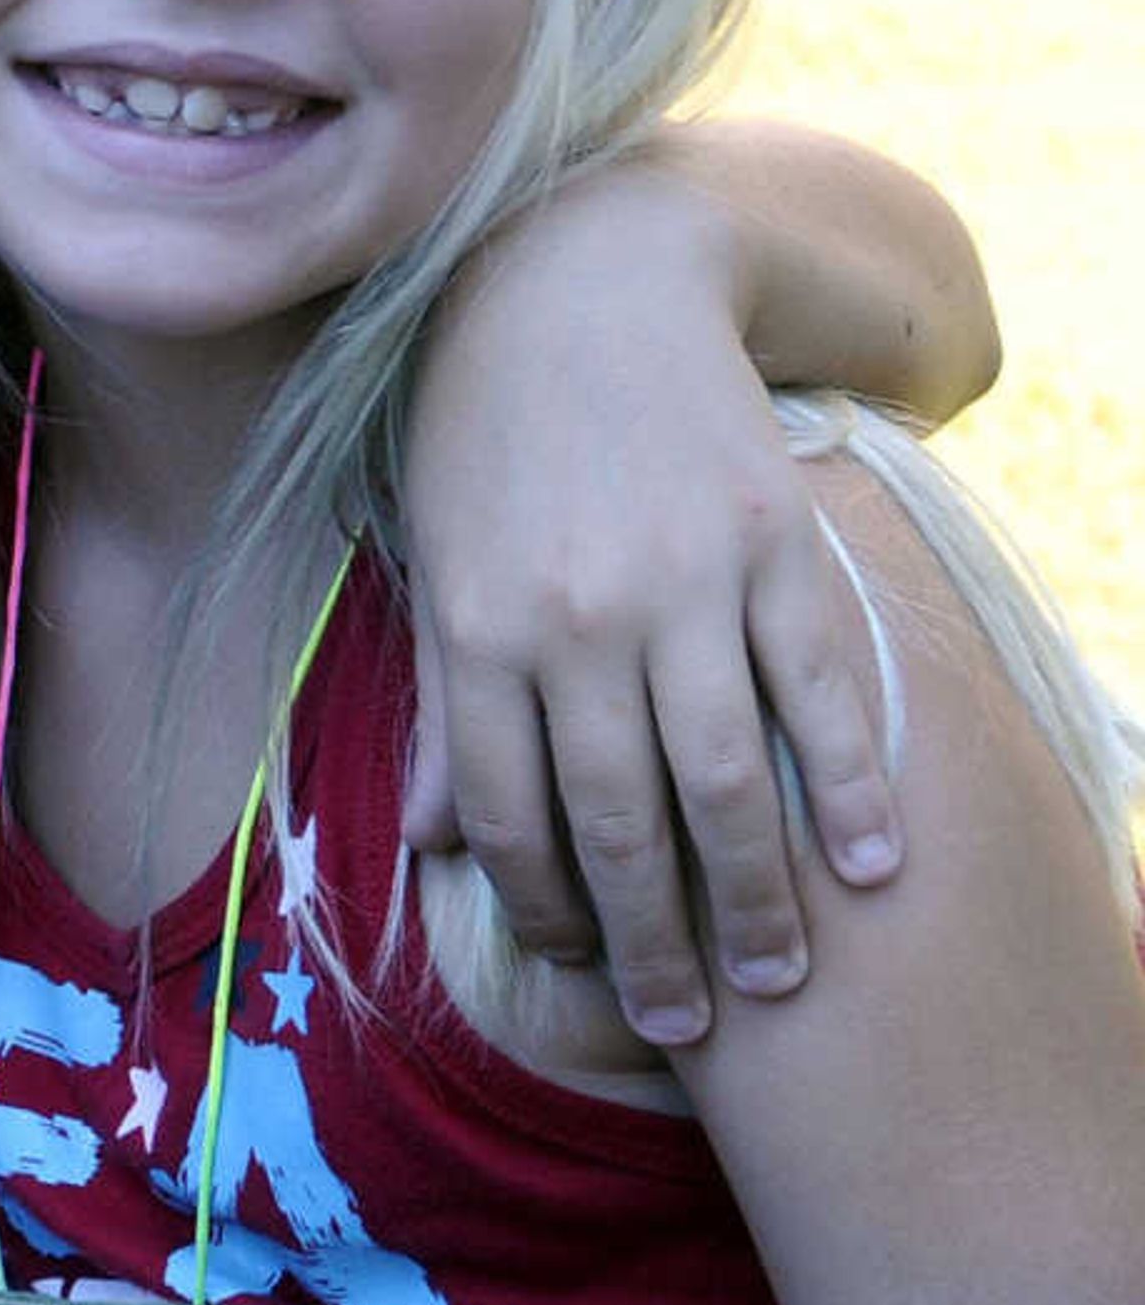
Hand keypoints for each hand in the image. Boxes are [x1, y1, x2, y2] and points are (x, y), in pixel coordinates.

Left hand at [400, 149, 902, 1045]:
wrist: (580, 285)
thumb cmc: (484, 432)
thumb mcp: (435, 560)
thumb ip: (446, 708)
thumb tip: (435, 847)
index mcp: (476, 628)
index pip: (510, 815)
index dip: (547, 907)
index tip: (583, 964)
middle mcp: (577, 620)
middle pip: (623, 822)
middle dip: (656, 940)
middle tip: (689, 1020)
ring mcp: (683, 584)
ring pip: (728, 780)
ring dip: (758, 897)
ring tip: (775, 975)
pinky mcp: (773, 546)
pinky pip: (820, 692)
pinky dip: (852, 787)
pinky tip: (869, 866)